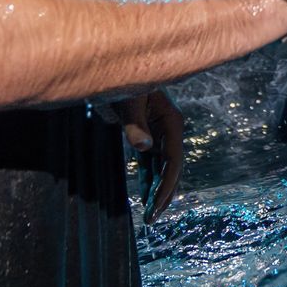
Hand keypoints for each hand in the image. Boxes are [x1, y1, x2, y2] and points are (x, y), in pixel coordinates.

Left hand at [112, 89, 184, 221]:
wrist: (112, 68)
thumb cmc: (122, 81)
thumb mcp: (127, 102)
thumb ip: (134, 125)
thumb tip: (144, 148)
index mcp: (170, 121)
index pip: (174, 160)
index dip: (167, 185)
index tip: (156, 205)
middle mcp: (168, 128)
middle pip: (172, 167)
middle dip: (164, 193)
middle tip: (152, 218)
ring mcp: (158, 131)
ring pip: (162, 166)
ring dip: (157, 188)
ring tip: (151, 212)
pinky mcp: (146, 133)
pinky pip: (151, 161)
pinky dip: (149, 177)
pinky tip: (146, 194)